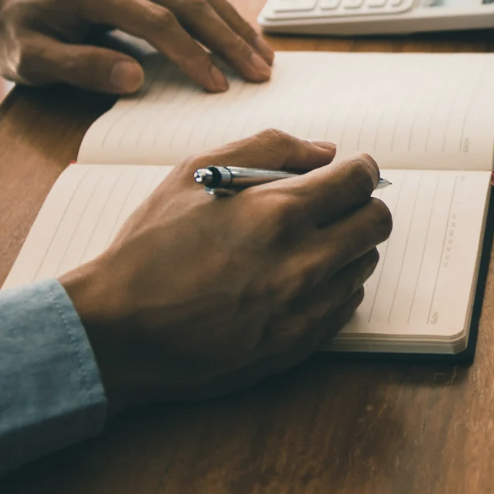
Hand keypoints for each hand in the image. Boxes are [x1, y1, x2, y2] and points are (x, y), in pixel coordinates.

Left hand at [0, 0, 273, 93]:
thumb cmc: (19, 35)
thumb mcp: (31, 60)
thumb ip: (79, 67)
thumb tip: (134, 79)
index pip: (155, 20)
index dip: (189, 53)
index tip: (215, 84)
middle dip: (227, 38)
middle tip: (258, 72)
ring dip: (234, 22)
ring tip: (263, 56)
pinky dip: (222, 12)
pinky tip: (242, 34)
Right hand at [58, 130, 389, 411]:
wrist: (117, 332)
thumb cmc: (149, 249)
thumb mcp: (196, 175)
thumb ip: (269, 149)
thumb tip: (325, 152)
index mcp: (277, 213)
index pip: (360, 180)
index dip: (360, 169)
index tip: (351, 171)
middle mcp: (302, 263)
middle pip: (377, 222)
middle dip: (361, 205)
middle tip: (333, 206)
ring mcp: (303, 309)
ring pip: (365, 264)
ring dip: (348, 247)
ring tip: (305, 244)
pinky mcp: (298, 344)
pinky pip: (348, 305)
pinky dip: (334, 286)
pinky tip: (297, 279)